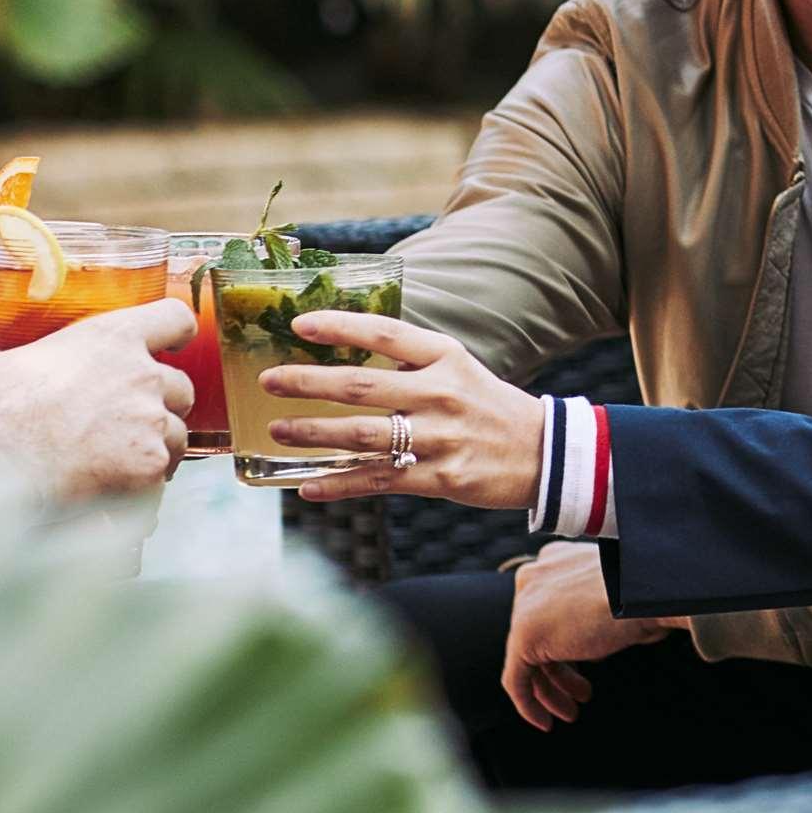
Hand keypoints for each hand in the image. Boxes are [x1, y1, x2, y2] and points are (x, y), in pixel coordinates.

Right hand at [0, 300, 192, 500]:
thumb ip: (7, 363)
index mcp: (111, 339)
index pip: (174, 318)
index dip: (177, 332)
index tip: (175, 344)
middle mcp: (143, 376)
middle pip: (181, 387)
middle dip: (161, 405)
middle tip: (131, 424)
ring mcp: (151, 423)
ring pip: (176, 436)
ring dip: (155, 448)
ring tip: (119, 466)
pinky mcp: (149, 467)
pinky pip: (158, 478)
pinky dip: (141, 489)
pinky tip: (115, 497)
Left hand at [260, 314, 545, 509]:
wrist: (542, 453)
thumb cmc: (488, 406)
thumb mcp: (458, 370)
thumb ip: (410, 364)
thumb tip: (347, 360)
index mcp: (446, 358)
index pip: (386, 334)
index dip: (341, 327)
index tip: (300, 324)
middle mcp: (440, 394)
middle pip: (361, 386)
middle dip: (308, 383)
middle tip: (269, 380)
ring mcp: (438, 438)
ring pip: (362, 436)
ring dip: (313, 434)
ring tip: (278, 431)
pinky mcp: (438, 477)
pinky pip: (377, 480)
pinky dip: (339, 485)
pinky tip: (308, 487)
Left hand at [499, 542, 681, 731]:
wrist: (652, 589)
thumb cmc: (650, 591)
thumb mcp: (623, 592)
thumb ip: (604, 607)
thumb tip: (611, 636)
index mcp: (556, 559)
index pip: (549, 609)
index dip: (565, 643)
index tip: (584, 667)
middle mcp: (535, 576)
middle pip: (538, 634)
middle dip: (561, 671)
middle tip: (581, 693)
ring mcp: (525, 604)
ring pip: (528, 658)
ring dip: (550, 690)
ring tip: (571, 711)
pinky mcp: (523, 635)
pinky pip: (516, 678)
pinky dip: (528, 704)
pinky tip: (545, 722)